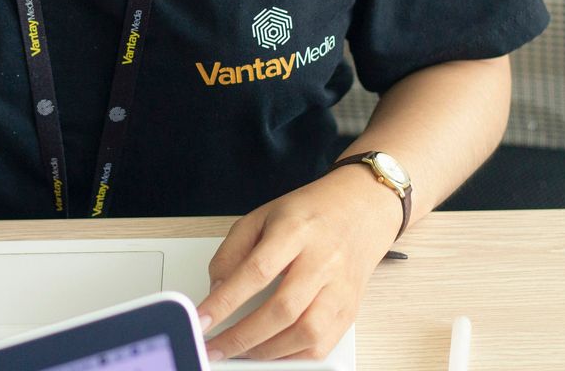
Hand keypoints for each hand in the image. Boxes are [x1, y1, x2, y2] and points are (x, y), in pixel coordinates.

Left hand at [196, 168, 401, 360]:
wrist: (362, 208)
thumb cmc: (310, 213)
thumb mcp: (261, 216)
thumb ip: (233, 252)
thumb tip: (216, 291)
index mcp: (296, 231)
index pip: (257, 271)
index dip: (225, 300)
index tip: (202, 319)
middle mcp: (323, 260)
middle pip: (283, 309)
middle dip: (242, 337)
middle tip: (215, 348)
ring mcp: (340, 288)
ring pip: (307, 333)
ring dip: (268, 352)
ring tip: (241, 353)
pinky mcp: (350, 310)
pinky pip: (322, 346)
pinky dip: (293, 358)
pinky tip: (270, 354)